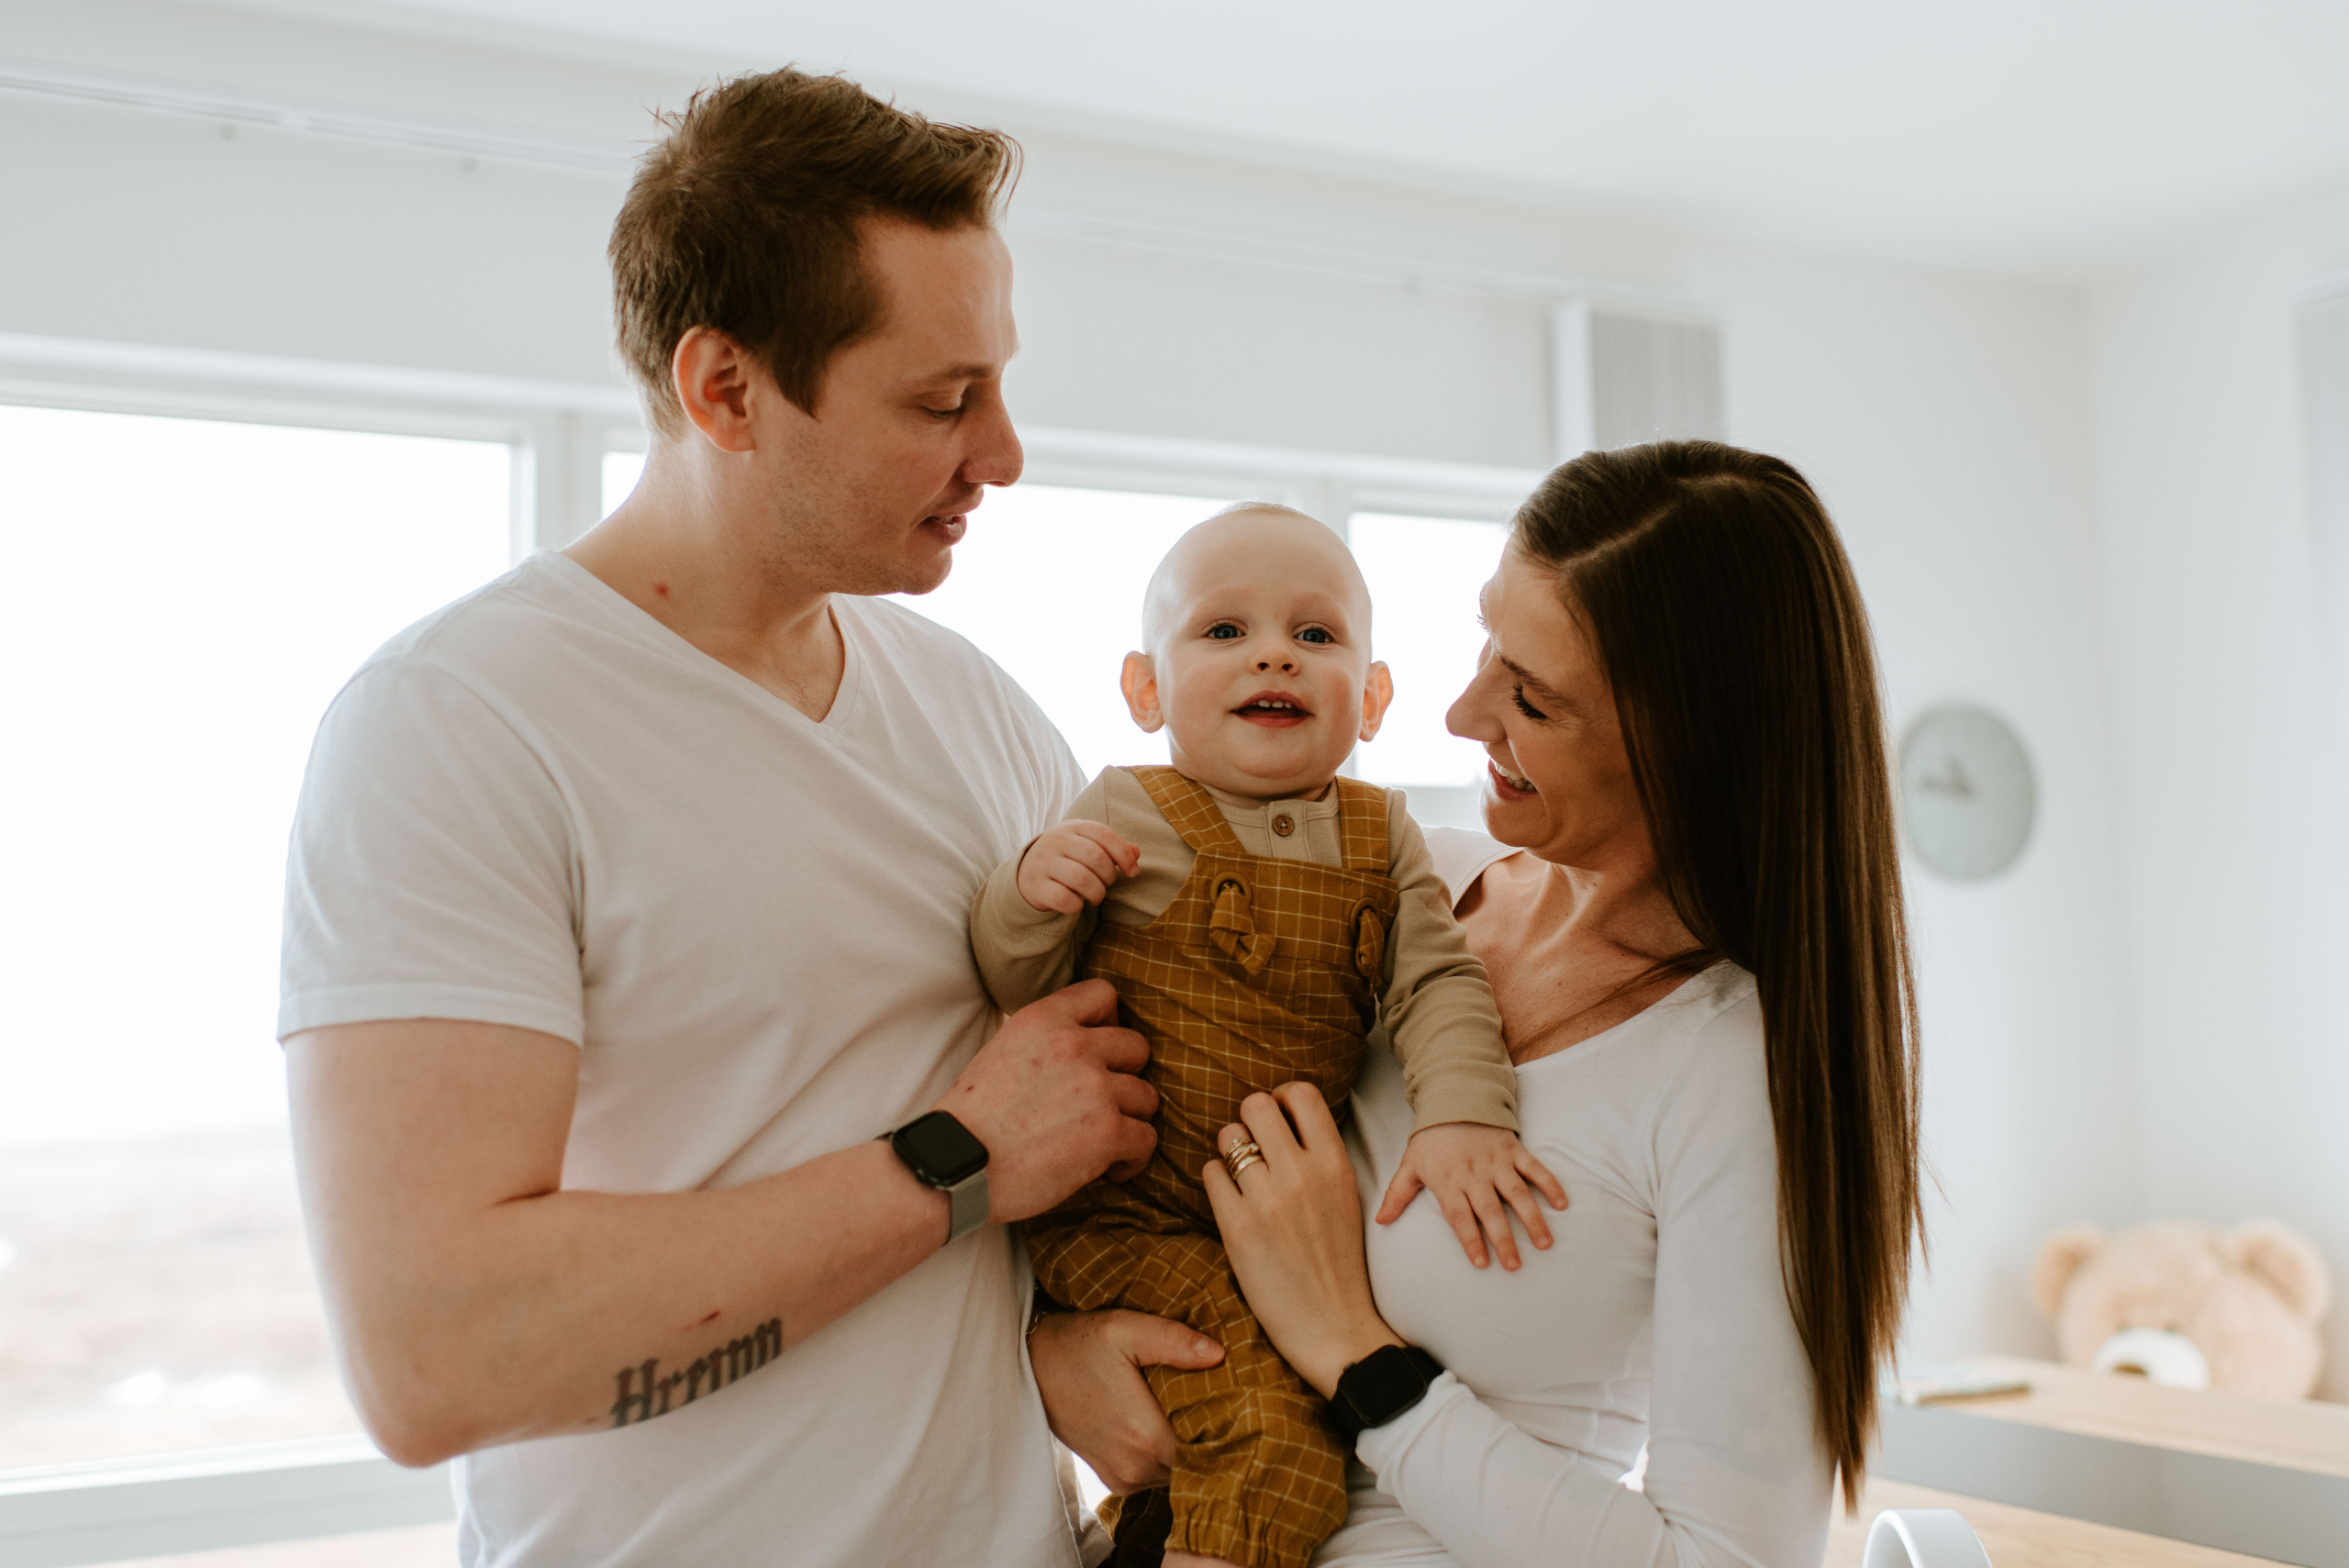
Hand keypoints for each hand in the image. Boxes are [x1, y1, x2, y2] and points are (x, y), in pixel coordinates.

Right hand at [933, 979, 1156, 1220]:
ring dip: (1128, 1120)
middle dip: (1124, 1077)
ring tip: (1101, 1142)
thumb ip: (1045, 1038)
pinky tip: (1109, 1169)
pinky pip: (1147, 1139)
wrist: (952, 1168)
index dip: (1110, 1023)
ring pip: (1147, 1096)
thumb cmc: (971, 1120)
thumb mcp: (1002, 1050)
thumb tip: (1086, 1040)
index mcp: (1043, 1019)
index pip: (1104, 994)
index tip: (1100, 1054)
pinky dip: (1132, 1158)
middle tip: (1101, 1104)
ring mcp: (1095, 1087)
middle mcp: (1074, 1044)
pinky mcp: (1107, 1131)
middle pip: (1137, 1047)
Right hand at [1017, 822, 1140, 914]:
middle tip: (1105, 884)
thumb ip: (1113, 848)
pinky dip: (1077, 905)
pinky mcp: (1036, 886)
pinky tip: (1076, 904)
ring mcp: (1044, 862)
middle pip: (1096, 858)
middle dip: (1108, 877)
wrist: (1026, 871)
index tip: (1132, 873)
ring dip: (1096, 893)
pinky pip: (1064, 898)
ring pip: (1081, 879)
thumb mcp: (1088, 845)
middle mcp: (1056, 841)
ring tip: (1095, 896)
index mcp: (1073, 828)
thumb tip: (1135, 853)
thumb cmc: (1067, 857)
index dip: (1123, 855)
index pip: (1104, 835)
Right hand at [1028, 1309, 1222, 1493]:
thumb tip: (1219, 1354)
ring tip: (1201, 1415)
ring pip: (1177, 1473)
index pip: (1209, 1450)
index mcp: (1145, 1435)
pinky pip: (1156, 1477)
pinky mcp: (1114, 1480)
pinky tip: (1173, 1427)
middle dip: (1213, 1439)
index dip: (1230, 1431)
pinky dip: (1168, 1458)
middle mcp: (1135, 1467)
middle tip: (1230, 1406)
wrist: (1032, 1365)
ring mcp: (1123, 1478)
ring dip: (1189, 1450)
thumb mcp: (1126, 1328)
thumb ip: (1174, 1341)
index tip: (1244, 1408)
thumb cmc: (1080, 1342)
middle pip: (1196, 1465)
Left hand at [1201, 1084, 1403, 1398]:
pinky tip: (1231, 1200)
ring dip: (1230, 1151)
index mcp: (1335, 1163)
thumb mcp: (1346, 1196)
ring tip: (1243, 1177)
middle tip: (1255, 1145)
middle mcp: (1301, 1174)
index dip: (1282, 1098)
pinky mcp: (1236, 1227)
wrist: (1334, 1327)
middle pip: (1255, 1104)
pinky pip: (1209, 1173)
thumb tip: (1286, 1114)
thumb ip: (1320, 1155)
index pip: (1300, 1092)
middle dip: (1250, 1120)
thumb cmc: (1338, 1260)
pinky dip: (1216, 1181)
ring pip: (1228, 1136)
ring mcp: (1266, 1200)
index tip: (1279, 1119)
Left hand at [1374, 1123, 1567, 1269]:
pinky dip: (1549, 1184)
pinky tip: (1562, 1205)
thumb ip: (1397, 1195)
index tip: (1481, 1264)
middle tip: (1515, 1265)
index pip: (1460, 1217)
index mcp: (1449, 1182)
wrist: (1454, 1100)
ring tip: (1545, 1243)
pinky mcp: (1514, 1150)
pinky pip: (1535, 1168)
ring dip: (1532, 1219)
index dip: (1470, 1240)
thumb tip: (1380, 1222)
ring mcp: (1497, 1162)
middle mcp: (1474, 1174)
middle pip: (1491, 1211)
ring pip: (1517, 1194)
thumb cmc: (1430, 1140)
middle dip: (1503, 1240)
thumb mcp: (1410, 1165)